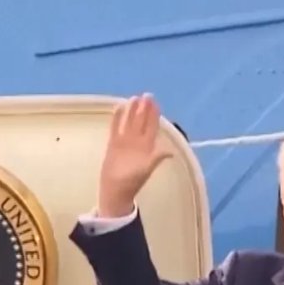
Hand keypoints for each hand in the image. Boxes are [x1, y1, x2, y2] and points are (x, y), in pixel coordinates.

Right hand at [97, 93, 174, 217]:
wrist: (116, 190)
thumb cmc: (133, 181)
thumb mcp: (147, 169)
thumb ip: (156, 158)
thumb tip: (170, 152)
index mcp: (147, 146)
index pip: (152, 126)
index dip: (153, 114)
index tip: (154, 102)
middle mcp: (137, 142)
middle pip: (141, 121)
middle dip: (144, 109)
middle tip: (146, 95)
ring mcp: (125, 142)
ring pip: (129, 122)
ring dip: (132, 111)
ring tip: (134, 98)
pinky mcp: (113, 144)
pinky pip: (116, 128)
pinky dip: (117, 118)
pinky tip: (118, 107)